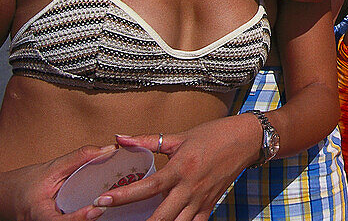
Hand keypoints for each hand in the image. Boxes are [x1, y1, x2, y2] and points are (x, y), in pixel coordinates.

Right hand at [0, 144, 115, 220]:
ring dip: (83, 219)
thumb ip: (79, 159)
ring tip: (102, 206)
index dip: (79, 218)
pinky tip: (92, 208)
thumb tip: (108, 150)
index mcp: (38, 214)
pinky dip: (78, 218)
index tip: (97, 209)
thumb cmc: (19, 183)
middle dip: (85, 219)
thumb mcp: (49, 168)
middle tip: (106, 206)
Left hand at [90, 116, 261, 220]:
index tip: (102, 202)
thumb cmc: (212, 135)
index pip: (147, 186)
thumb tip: (119, 138)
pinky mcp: (210, 206)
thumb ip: (147, 140)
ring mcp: (201, 200)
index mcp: (180, 168)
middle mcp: (190, 188)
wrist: (246, 140)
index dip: (123, 196)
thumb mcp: (179, 136)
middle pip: (161, 217)